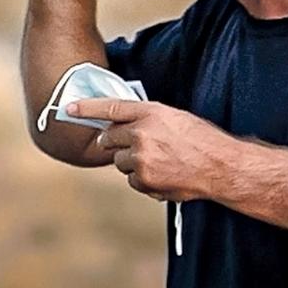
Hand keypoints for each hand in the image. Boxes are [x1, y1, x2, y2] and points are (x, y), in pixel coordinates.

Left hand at [68, 98, 236, 201]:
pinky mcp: (143, 180)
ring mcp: (140, 159)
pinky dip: (143, 179)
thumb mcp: (175, 119)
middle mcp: (142, 134)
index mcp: (151, 113)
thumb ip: (148, 120)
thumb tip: (124, 126)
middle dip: (113, 142)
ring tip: (160, 162)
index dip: (86, 108)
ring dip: (132, 162)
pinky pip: (132, 180)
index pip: (111, 107)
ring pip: (120, 161)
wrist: (220, 166)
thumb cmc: (203, 140)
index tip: (68, 108)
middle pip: (109, 138)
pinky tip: (164, 174)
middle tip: (131, 145)